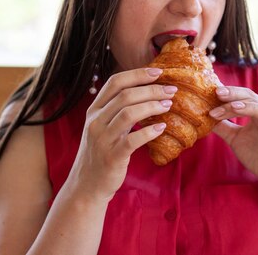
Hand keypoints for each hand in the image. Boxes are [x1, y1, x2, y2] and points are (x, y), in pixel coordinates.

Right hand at [65, 67, 175, 202]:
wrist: (86, 185)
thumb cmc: (101, 153)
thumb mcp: (103, 127)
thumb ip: (117, 110)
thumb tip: (145, 92)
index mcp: (94, 110)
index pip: (115, 83)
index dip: (137, 74)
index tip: (158, 72)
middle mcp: (95, 121)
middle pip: (125, 96)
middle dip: (151, 89)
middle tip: (171, 90)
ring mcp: (102, 139)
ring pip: (128, 114)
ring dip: (152, 106)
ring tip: (169, 105)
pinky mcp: (111, 157)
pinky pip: (132, 140)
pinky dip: (149, 132)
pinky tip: (162, 128)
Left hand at [210, 86, 257, 207]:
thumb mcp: (236, 140)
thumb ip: (223, 128)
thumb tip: (205, 117)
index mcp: (257, 112)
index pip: (241, 98)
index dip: (227, 96)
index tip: (210, 96)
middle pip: (253, 98)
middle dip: (235, 95)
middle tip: (218, 93)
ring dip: (251, 108)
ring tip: (235, 107)